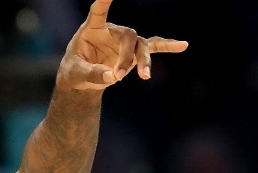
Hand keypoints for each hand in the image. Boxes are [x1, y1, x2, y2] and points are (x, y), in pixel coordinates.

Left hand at [58, 0, 187, 90]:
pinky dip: (167, 46)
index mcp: (92, 29)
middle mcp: (111, 31)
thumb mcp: (76, 74)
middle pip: (128, 37)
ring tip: (145, 76)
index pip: (98, 11)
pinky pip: (153, 46)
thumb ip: (92, 74)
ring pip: (140, 45)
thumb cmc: (74, 72)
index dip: (104, 0)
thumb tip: (112, 77)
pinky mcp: (133, 52)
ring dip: (143, 61)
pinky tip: (183, 45)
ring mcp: (124, 41)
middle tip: (117, 77)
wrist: (81, 81)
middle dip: (125, 57)